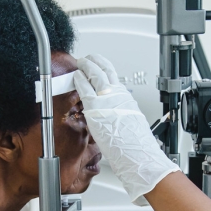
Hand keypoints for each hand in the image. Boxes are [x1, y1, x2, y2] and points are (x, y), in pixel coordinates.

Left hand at [73, 54, 180, 205]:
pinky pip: (84, 88)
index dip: (103, 66)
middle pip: (104, 69)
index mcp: (124, 96)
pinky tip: (75, 77)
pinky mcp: (95, 107)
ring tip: (79, 64)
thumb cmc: (134, 141)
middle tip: (86, 59)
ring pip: (94, 73)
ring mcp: (106, 99)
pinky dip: (79, 80)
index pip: (112, 74)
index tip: (97, 64)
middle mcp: (117, 93)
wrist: (136, 151)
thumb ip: (119, 109)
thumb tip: (112, 110)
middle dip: (93, 61)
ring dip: (85, 66)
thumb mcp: (130, 118)